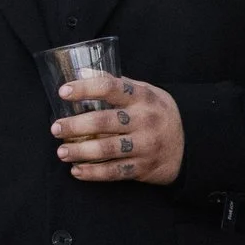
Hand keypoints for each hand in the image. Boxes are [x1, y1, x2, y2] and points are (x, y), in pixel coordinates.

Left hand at [52, 74, 183, 184]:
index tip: (63, 91)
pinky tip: (76, 170)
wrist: (189, 144)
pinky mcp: (143, 167)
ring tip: (61, 151)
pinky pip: (114, 172)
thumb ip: (117, 84)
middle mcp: (145, 120)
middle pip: (104, 122)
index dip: (85, 88)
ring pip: (107, 149)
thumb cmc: (157, 113)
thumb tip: (82, 71)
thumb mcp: (145, 92)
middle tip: (55, 128)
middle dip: (75, 125)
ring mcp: (145, 145)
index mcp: (143, 97)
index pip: (111, 88)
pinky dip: (93, 173)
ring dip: (80, 151)